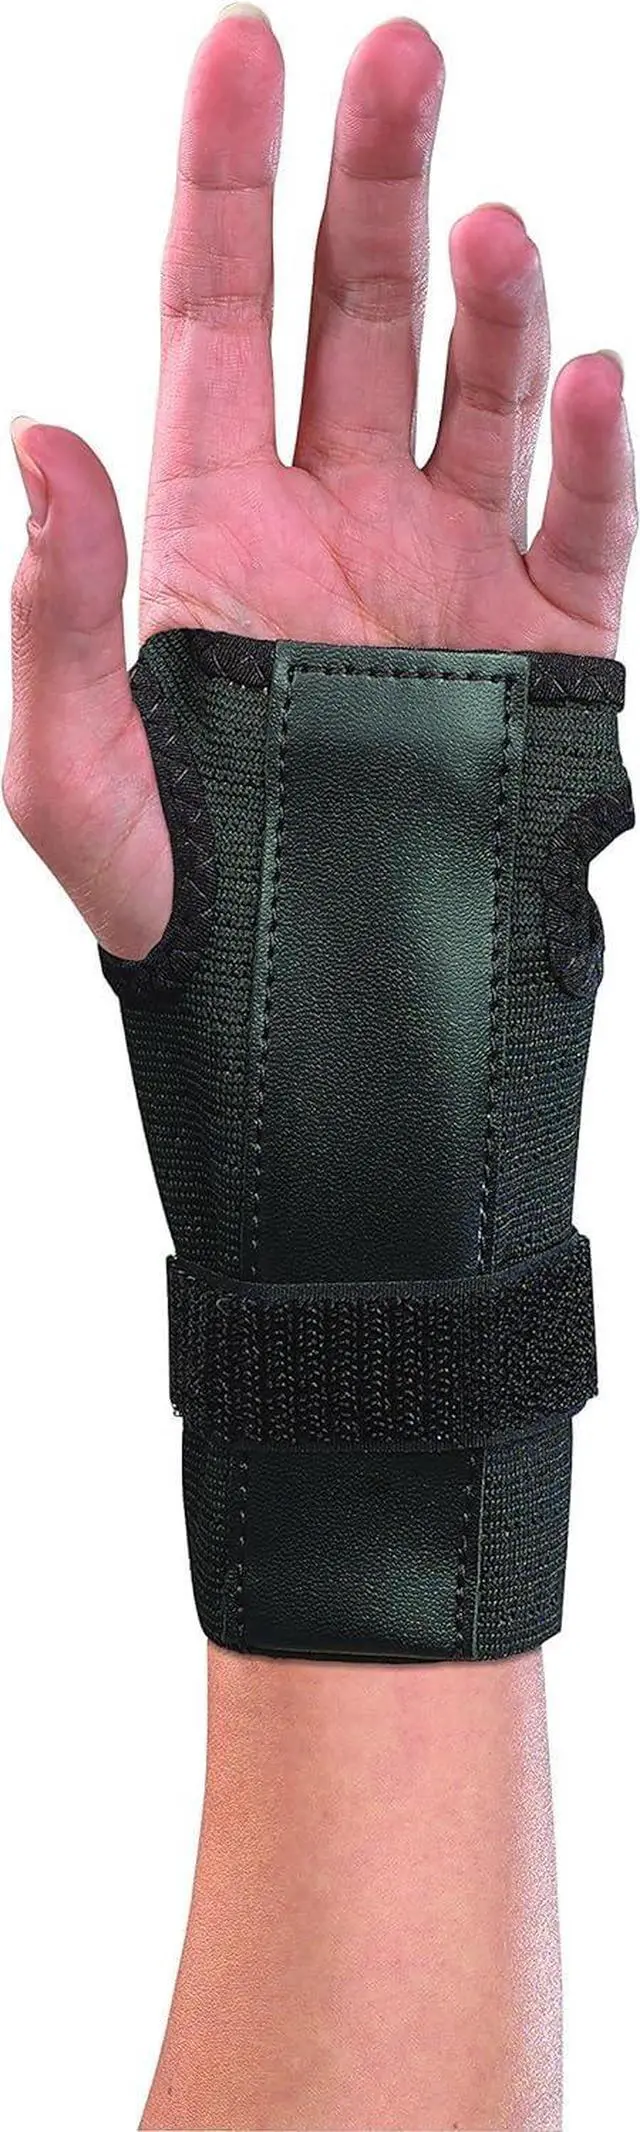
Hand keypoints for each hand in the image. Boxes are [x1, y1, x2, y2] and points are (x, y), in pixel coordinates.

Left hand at [5, 12, 635, 961]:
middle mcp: (334, 527)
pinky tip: (590, 379)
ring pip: (479, 395)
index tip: (248, 47)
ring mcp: (445, 579)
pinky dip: (596, 451)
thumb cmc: (177, 910)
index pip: (214, 314)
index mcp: (213, 531)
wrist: (323, 1027)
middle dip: (373, 182)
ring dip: (490, 305)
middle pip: (355, 314)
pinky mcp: (543, 649)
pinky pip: (584, 526)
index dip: (226, 179)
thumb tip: (35, 432)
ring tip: (489, 234)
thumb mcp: (71, 770)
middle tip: (401, 60)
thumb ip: (51, 604)